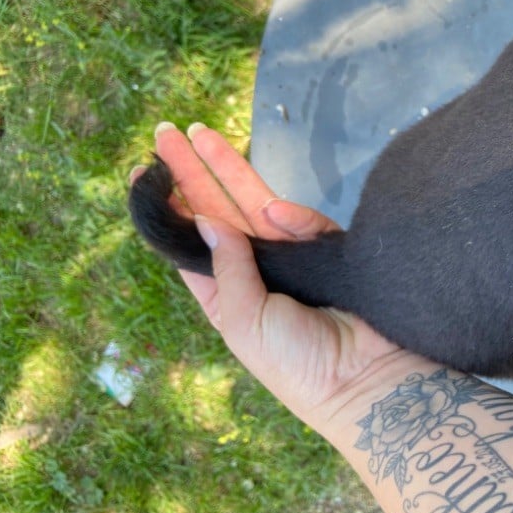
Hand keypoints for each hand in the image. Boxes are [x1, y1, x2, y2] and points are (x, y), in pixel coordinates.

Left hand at [130, 122, 405, 429]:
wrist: (364, 378)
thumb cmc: (295, 361)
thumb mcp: (243, 321)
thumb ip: (227, 268)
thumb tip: (208, 218)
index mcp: (228, 294)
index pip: (194, 241)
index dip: (173, 207)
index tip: (148, 172)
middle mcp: (257, 270)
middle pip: (219, 211)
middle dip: (194, 173)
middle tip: (167, 133)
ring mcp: (294, 257)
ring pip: (256, 202)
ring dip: (229, 169)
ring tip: (201, 135)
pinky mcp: (331, 249)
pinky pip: (307, 223)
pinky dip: (294, 217)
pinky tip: (275, 212)